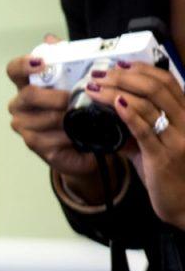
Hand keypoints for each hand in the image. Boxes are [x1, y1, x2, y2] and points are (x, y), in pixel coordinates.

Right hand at [6, 37, 102, 185]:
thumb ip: (66, 60)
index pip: (14, 69)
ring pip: (42, 119)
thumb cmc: (77, 108)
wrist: (85, 142)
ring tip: (86, 117)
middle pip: (28, 95)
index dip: (23, 64)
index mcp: (26, 84)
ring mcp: (24, 126)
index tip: (41, 62)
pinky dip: (69, 137)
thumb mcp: (76, 82)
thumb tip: (50, 38)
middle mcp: (19, 105)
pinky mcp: (34, 146)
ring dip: (67, 118)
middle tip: (76, 97)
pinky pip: (50, 140)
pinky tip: (81, 135)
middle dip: (55, 96)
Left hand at [86, 61, 184, 228]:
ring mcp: (177, 139)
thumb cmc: (169, 176)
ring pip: (149, 104)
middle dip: (124, 77)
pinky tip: (113, 104)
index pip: (167, 82)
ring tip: (94, 88)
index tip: (118, 65)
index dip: (142, 69)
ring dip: (117, 92)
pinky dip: (128, 113)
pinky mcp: (163, 157)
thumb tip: (110, 119)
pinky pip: (145, 130)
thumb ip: (136, 131)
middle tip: (99, 74)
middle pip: (156, 88)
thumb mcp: (154, 147)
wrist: (183, 206)